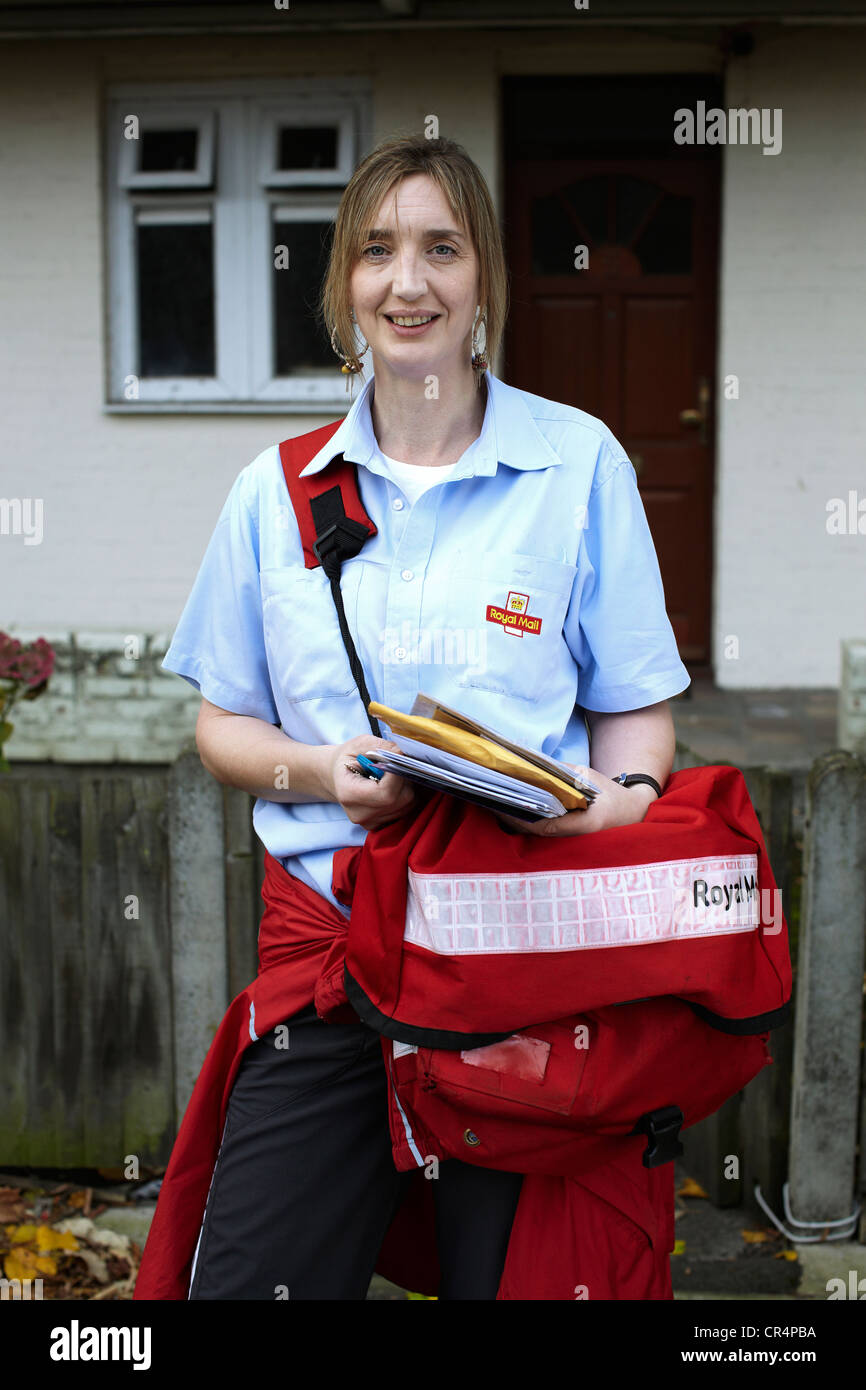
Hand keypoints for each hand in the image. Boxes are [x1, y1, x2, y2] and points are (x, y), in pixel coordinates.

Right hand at [329, 734, 417, 830]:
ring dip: (406, 786)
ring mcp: (369, 822)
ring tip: (390, 775)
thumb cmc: (347, 759)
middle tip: (394, 764)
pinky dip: (404, 795)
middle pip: (400, 799)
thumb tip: (403, 753)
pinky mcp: (379, 825)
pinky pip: (405, 809)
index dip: (397, 773)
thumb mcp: (360, 744)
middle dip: (404, 778)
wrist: (336, 776)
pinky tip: (391, 786)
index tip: (398, 757)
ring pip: (407, 804)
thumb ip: (381, 747)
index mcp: (349, 794)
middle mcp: (359, 814)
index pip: (386, 792)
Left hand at [495, 764, 657, 836]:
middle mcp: (576, 837)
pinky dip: (528, 822)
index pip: (545, 826)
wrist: (631, 812)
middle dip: (513, 819)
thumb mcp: (586, 776)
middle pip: (537, 832)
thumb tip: (531, 766)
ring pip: (538, 834)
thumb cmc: (609, 793)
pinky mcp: (567, 839)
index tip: (502, 808)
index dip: (521, 818)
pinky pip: (544, 832)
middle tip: (492, 804)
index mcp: (585, 823)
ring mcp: (571, 840)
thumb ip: (561, 773)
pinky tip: (514, 810)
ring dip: (518, 821)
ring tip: (497, 805)